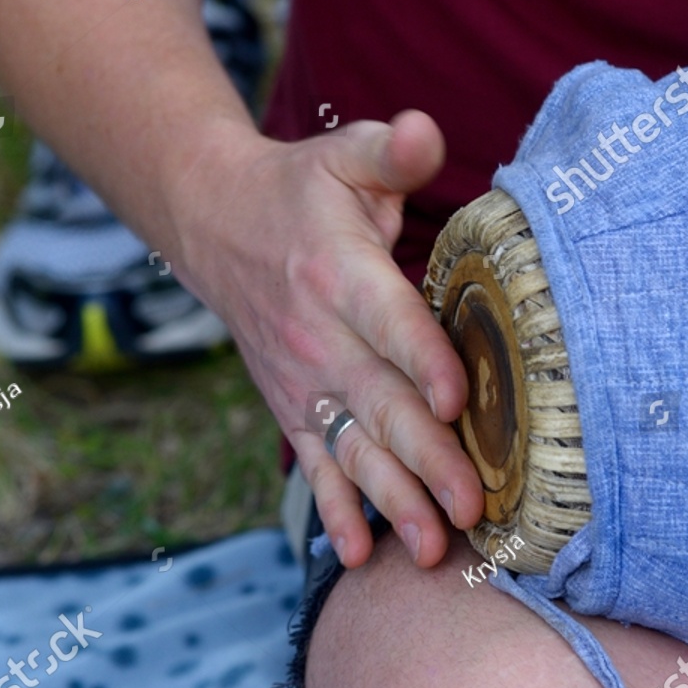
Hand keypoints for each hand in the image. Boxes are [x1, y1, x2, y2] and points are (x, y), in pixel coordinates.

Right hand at [170, 110, 484, 567]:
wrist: (214, 225)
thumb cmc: (301, 191)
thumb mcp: (344, 155)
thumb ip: (390, 151)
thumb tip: (425, 132)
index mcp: (339, 276)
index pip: (389, 324)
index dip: (426, 362)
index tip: (459, 404)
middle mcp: (318, 339)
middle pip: (381, 407)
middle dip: (428, 462)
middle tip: (474, 509)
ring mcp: (303, 383)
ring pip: (353, 450)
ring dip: (394, 503)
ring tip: (434, 550)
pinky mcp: (292, 408)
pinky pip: (315, 467)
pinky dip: (335, 512)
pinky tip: (361, 555)